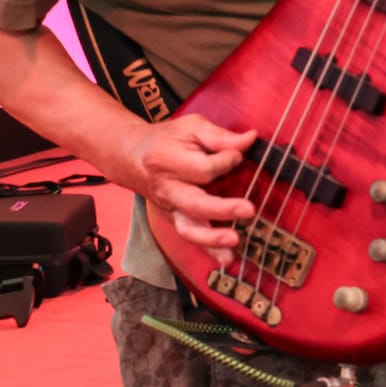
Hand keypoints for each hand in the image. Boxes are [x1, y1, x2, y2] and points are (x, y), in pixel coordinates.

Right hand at [117, 112, 257, 258]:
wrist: (134, 157)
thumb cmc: (168, 140)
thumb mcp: (191, 127)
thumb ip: (220, 136)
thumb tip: (251, 139)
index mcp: (168, 160)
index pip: (202, 168)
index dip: (226, 161)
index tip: (238, 156)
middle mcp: (168, 188)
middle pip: (194, 203)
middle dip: (221, 208)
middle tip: (248, 209)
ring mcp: (170, 208)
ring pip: (188, 228)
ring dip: (212, 239)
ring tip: (235, 240)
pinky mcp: (175, 219)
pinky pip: (191, 238)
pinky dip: (209, 251)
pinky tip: (228, 259)